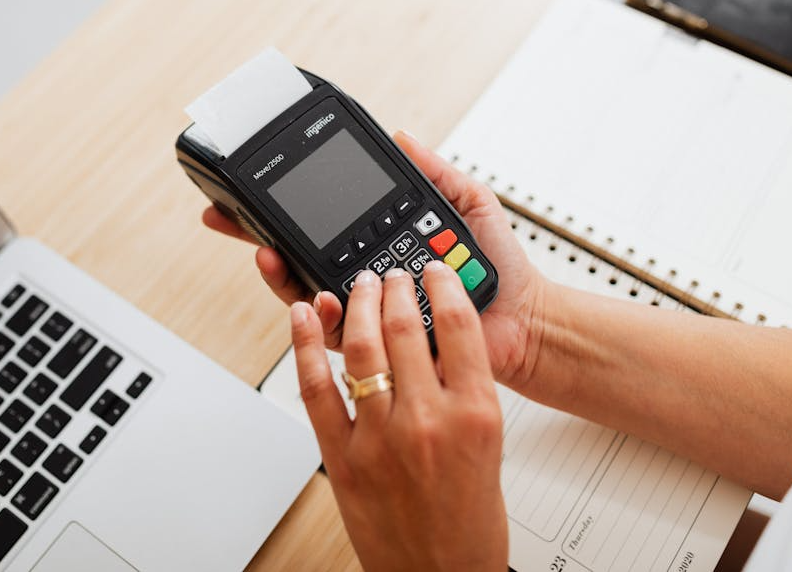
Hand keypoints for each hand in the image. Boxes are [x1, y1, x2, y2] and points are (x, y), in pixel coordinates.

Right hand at [202, 130, 548, 386]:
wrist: (523, 316)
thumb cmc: (498, 267)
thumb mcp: (467, 203)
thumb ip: (434, 171)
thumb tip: (402, 136)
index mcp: (378, 243)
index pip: (320, 225)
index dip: (283, 211)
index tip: (251, 192)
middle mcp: (365, 277)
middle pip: (298, 258)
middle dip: (257, 237)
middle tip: (230, 218)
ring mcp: (368, 312)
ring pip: (307, 296)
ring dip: (281, 274)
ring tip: (269, 251)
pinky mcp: (377, 344)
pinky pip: (339, 333)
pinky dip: (323, 315)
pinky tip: (318, 294)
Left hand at [292, 264, 507, 570]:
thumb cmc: (470, 519)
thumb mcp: (488, 444)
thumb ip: (463, 389)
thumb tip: (432, 337)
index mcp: (475, 414)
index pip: (458, 325)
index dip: (441, 285)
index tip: (432, 271)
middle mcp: (428, 420)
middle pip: (404, 326)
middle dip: (393, 288)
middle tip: (389, 275)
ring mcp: (381, 438)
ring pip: (361, 348)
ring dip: (356, 305)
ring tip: (358, 288)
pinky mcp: (342, 457)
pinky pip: (316, 388)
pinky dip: (305, 346)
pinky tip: (303, 318)